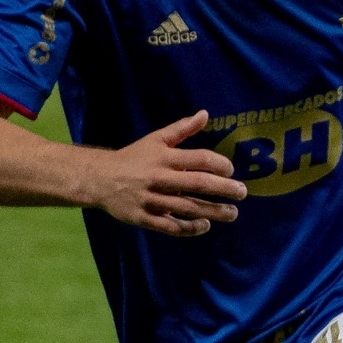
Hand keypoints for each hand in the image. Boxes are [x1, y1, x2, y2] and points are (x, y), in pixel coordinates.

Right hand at [84, 110, 244, 236]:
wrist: (99, 178)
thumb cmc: (134, 157)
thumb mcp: (156, 139)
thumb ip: (182, 129)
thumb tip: (205, 114)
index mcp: (164, 157)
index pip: (200, 159)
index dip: (220, 165)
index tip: (231, 170)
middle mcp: (159, 178)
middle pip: (198, 183)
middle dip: (224, 189)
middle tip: (242, 193)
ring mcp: (152, 199)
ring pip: (188, 208)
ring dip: (214, 211)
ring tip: (232, 213)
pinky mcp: (145, 218)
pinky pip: (172, 226)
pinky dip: (190, 228)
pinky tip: (205, 225)